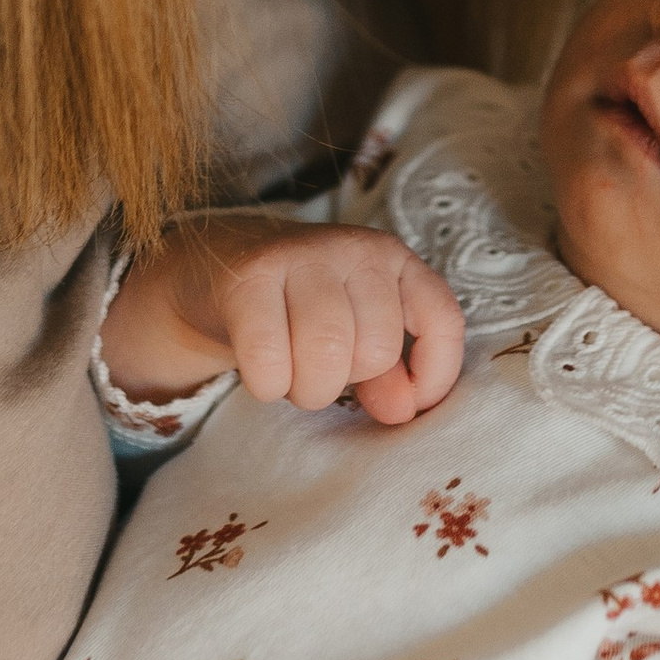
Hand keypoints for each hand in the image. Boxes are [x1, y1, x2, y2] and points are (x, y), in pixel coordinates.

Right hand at [111, 216, 466, 424]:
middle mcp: (353, 249)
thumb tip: (404, 411)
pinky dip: (268, 384)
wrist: (217, 267)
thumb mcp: (356, 336)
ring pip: (327, 351)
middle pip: (377, 347)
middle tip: (318, 372)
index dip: (434, 374)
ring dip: (307, 388)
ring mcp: (300, 256)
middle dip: (346, 382)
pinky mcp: (247, 277)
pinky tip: (263, 375)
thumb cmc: (300, 309)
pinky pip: (269, 356)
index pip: (441, 318)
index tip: (406, 404)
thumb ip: (389, 375)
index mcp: (392, 260)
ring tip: (292, 375)